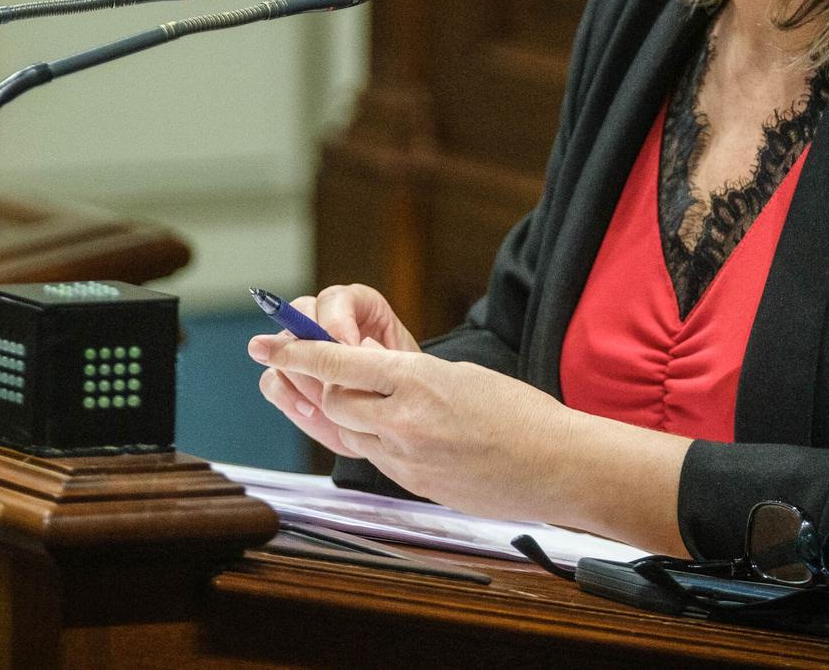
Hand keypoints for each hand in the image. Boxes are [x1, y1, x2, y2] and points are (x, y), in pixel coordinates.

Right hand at [247, 285, 418, 457]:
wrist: (391, 421)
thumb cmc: (402, 390)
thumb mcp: (401, 368)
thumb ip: (378, 354)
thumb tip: (351, 349)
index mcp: (358, 307)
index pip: (336, 298)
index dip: (337, 320)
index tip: (349, 349)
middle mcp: (324, 321)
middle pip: (300, 312)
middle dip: (313, 346)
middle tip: (330, 378)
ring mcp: (302, 350)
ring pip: (283, 345)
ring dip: (301, 375)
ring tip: (326, 401)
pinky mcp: (287, 379)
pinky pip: (271, 379)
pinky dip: (287, 395)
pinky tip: (310, 410)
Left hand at [252, 338, 580, 523]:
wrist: (558, 467)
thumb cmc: (521, 414)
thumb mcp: (461, 375)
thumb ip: (410, 375)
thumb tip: (373, 372)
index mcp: (418, 382)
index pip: (339, 363)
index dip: (299, 352)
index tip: (269, 342)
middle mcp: (404, 423)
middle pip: (333, 402)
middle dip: (323, 384)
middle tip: (318, 368)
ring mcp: (407, 461)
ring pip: (348, 433)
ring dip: (344, 413)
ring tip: (352, 398)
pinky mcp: (415, 486)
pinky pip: (375, 458)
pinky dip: (371, 439)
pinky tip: (389, 430)